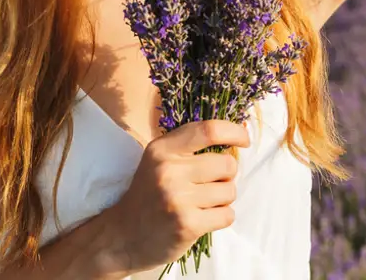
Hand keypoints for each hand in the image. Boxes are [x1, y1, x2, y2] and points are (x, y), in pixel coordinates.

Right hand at [100, 119, 250, 273]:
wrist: (122, 236)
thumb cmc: (148, 195)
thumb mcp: (158, 161)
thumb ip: (189, 148)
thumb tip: (237, 137)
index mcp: (162, 150)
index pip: (209, 130)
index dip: (234, 132)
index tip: (243, 140)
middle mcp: (169, 170)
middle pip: (227, 164)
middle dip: (226, 176)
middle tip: (209, 185)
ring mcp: (178, 199)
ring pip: (230, 191)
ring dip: (223, 199)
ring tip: (201, 204)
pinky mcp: (187, 225)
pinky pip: (227, 215)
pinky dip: (221, 218)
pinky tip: (202, 219)